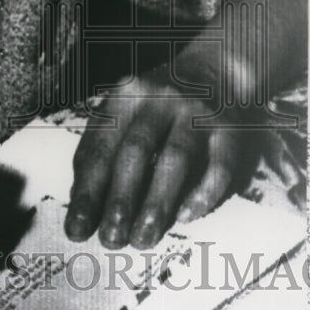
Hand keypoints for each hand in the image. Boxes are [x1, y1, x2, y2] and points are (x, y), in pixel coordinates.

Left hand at [64, 71, 255, 249]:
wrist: (215, 70)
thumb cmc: (156, 106)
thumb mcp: (123, 114)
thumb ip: (102, 152)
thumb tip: (82, 205)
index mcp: (125, 96)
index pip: (101, 147)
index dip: (89, 191)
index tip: (78, 229)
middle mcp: (159, 98)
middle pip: (136, 151)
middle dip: (121, 199)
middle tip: (112, 239)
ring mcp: (197, 110)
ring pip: (176, 158)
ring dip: (157, 202)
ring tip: (143, 238)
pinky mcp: (231, 126)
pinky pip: (218, 164)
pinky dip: (202, 193)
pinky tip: (186, 217)